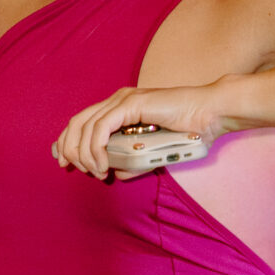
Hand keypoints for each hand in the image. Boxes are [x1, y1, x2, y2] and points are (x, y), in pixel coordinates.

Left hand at [52, 81, 237, 177]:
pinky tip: (103, 165)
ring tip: (97, 173)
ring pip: (85, 127)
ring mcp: (122, 100)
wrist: (210, 115)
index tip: (63, 162)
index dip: (66, 141)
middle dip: (68, 149)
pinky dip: (97, 149)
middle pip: (76, 123)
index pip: (81, 121)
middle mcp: (117, 100)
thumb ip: (134, 162)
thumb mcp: (153, 153)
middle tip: (73, 170)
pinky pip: (101, 128)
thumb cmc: (189, 132)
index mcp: (119, 107)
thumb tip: (117, 174)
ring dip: (85, 155)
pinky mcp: (130, 104)